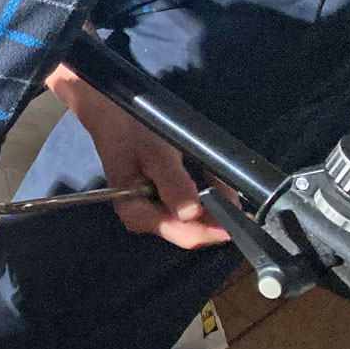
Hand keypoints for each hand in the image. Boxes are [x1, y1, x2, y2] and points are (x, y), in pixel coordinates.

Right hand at [45, 65, 228, 247]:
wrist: (112, 114)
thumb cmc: (131, 132)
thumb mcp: (154, 153)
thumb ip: (172, 183)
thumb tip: (191, 213)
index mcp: (137, 213)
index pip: (183, 234)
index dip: (213, 228)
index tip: (237, 213)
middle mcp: (146, 219)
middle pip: (193, 230)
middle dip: (216, 211)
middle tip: (226, 184)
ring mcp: (155, 212)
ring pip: (197, 219)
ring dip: (213, 200)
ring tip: (214, 172)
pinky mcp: (162, 202)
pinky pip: (193, 207)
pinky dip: (207, 193)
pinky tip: (207, 173)